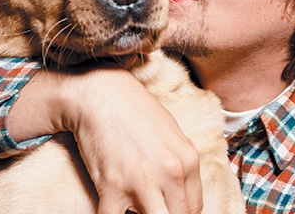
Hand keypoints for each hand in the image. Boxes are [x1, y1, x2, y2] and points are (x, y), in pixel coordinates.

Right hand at [56, 65, 203, 213]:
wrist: (100, 93)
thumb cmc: (134, 109)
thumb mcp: (170, 133)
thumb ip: (179, 164)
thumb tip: (179, 192)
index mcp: (187, 160)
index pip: (194, 208)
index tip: (167, 210)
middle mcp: (170, 173)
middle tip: (149, 209)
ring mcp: (142, 181)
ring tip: (132, 209)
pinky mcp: (113, 185)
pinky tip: (112, 210)